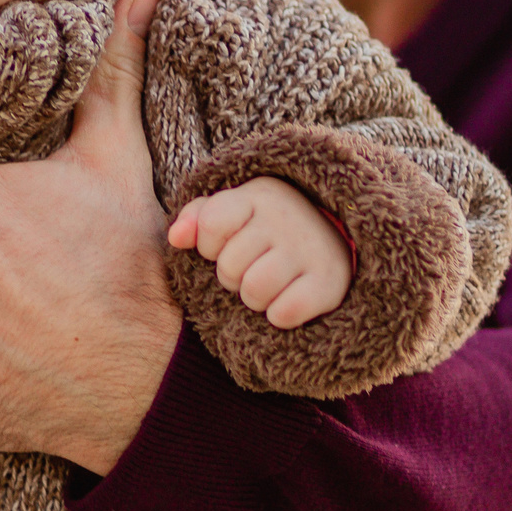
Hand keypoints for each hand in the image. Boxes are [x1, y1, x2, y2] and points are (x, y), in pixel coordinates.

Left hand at [169, 176, 352, 327]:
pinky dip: (280, 315)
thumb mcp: (234, 211)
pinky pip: (284, 313)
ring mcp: (310, 249)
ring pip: (254, 291)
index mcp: (258, 195)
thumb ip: (197, 218)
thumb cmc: (269, 228)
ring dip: (255, 299)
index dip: (209, 246)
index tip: (224, 246)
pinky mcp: (329, 283)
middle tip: (253, 267)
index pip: (210, 224)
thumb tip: (176, 237)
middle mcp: (286, 218)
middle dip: (233, 276)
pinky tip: (288, 299)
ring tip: (268, 284)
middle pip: (229, 266)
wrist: (336, 238)